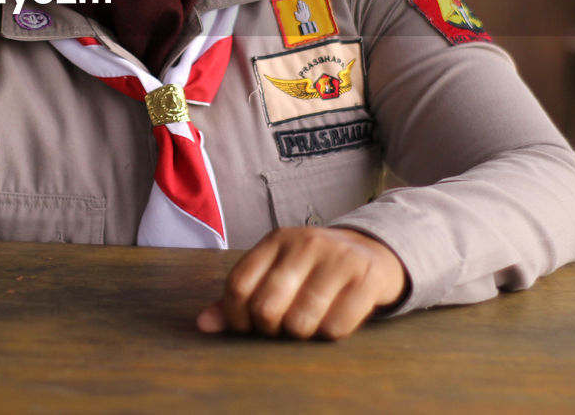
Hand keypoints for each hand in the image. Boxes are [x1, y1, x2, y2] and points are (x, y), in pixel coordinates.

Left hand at [196, 227, 407, 339]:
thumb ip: (239, 298)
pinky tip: (333, 319)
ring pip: (300, 322)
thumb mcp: (276, 272)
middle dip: (270, 329)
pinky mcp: (366, 277)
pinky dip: (329, 334)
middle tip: (282, 327)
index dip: (236, 318)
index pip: (237, 286)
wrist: (372, 253)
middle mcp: (305, 243)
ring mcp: (337, 258)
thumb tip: (203, 326)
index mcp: (276, 240)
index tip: (248, 327)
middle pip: (266, 308)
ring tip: (308, 323)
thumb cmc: (313, 270)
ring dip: (301, 334)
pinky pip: (335, 327)